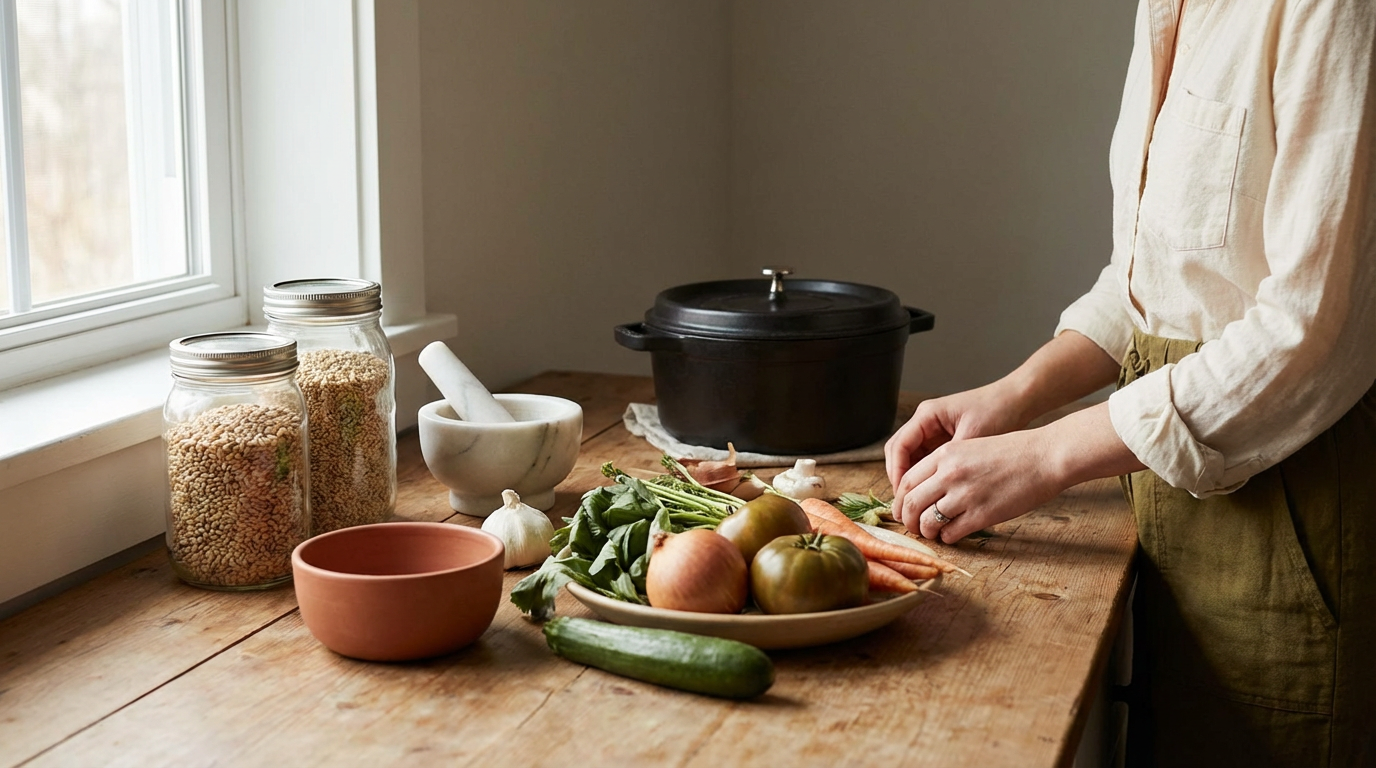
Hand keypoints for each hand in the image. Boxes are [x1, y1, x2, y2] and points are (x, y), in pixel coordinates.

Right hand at [885, 381, 1028, 513]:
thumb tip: (935, 487)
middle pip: (898, 452)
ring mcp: (933, 430)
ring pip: (910, 458)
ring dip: (911, 479)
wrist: (1016, 401)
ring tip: (917, 501)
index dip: (898, 472)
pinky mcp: (943, 439)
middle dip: (899, 478)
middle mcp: (925, 421)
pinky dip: (925, 476)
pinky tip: (931, 493)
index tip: (903, 494)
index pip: (899, 446)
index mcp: (927, 415)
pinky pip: (925, 460)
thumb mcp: (973, 437)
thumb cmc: (997, 411)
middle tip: (905, 502)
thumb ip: (952, 460)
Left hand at [894, 428, 1064, 542]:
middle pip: (910, 503)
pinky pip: (951, 534)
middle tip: (912, 526)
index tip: (901, 509)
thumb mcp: (970, 447)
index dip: (899, 500)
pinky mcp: (982, 515)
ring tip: (932, 533)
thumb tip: (925, 488)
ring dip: (926, 531)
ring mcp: (965, 495)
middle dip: (906, 519)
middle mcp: (949, 474)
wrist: (1044, 457)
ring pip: (927, 522)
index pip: (906, 481)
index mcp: (945, 454)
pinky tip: (953, 535)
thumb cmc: (1011, 452)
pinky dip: (947, 538)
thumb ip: (945, 464)